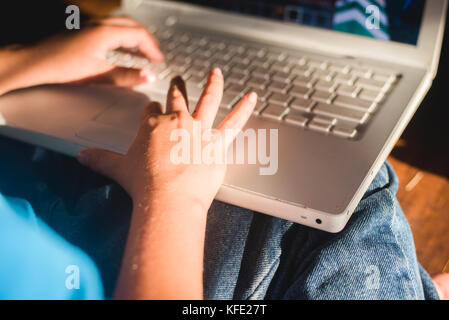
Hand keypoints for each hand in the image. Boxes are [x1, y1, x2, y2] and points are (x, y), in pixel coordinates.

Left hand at [3, 16, 163, 91]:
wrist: (35, 61)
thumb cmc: (62, 66)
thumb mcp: (99, 74)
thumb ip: (126, 76)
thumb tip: (148, 77)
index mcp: (106, 32)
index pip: (139, 35)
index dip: (152, 48)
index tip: (159, 61)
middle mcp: (100, 24)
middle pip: (133, 25)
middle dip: (147, 39)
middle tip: (155, 54)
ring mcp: (91, 25)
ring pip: (122, 24)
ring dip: (136, 35)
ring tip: (143, 50)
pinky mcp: (85, 30)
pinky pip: (112, 27)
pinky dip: (124, 35)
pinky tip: (122, 47)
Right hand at [78, 68, 256, 212]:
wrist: (169, 199)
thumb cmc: (144, 184)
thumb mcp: (117, 169)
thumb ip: (100, 159)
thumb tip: (81, 156)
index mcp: (152, 125)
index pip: (150, 111)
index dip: (150, 111)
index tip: (151, 110)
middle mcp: (176, 122)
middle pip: (176, 98)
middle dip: (177, 87)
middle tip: (178, 78)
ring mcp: (198, 130)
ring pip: (207, 101)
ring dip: (213, 85)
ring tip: (217, 73)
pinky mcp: (217, 144)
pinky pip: (234, 123)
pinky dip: (244, 109)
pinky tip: (253, 97)